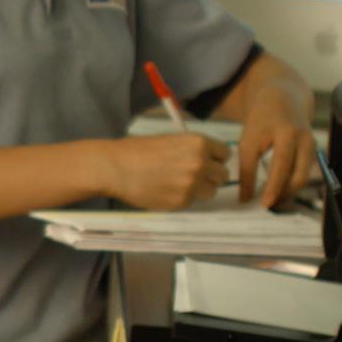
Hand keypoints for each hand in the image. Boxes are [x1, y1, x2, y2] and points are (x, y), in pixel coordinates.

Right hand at [104, 132, 230, 209]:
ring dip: (200, 190)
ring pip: (211, 192)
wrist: (116, 167)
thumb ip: (192, 149)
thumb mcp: (170, 139)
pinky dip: (183, 198)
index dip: (216, 159)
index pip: (225, 154)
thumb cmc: (138, 150)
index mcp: (198, 144)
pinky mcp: (181, 202)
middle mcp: (200, 164)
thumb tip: (208, 159)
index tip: (208, 162)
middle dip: (211, 176)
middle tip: (195, 176)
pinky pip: (192, 202)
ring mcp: (192, 185)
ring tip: (180, 185)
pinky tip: (167, 191)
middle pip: (222, 175)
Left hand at [233, 84, 314, 207]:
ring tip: (270, 200)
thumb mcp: (248, 140)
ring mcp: (312, 146)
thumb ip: (246, 169)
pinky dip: (291, 185)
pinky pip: (304, 174)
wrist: (283, 98)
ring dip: (288, 193)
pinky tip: (278, 191)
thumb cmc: (262, 119)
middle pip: (299, 176)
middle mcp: (304, 140)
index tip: (263, 205)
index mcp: (287, 132)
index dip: (273, 188)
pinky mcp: (313, 152)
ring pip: (303, 178)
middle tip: (267, 206)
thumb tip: (245, 199)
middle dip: (283, 194)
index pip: (281, 166)